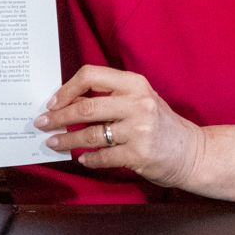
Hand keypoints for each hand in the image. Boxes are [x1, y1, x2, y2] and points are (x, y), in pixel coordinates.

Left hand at [34, 65, 207, 187]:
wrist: (193, 152)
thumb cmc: (162, 125)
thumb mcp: (140, 101)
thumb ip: (110, 98)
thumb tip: (68, 102)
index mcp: (135, 84)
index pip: (91, 75)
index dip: (66, 89)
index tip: (52, 102)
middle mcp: (137, 103)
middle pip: (85, 108)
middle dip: (57, 117)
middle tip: (41, 123)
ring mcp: (139, 130)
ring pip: (90, 135)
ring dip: (66, 141)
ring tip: (53, 143)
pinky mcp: (139, 154)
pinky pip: (102, 157)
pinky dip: (88, 159)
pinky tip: (82, 159)